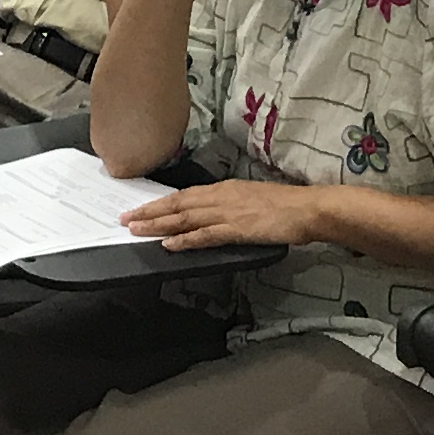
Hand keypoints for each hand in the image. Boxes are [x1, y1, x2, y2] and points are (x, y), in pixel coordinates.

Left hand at [120, 180, 311, 251]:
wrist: (307, 208)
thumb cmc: (285, 206)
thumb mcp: (251, 199)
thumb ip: (230, 205)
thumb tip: (211, 215)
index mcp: (224, 189)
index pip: (185, 196)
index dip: (160, 203)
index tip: (140, 208)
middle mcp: (221, 197)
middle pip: (178, 205)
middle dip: (150, 212)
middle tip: (126, 218)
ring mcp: (228, 212)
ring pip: (185, 218)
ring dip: (158, 224)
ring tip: (137, 230)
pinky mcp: (237, 229)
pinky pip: (205, 235)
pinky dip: (185, 240)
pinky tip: (169, 245)